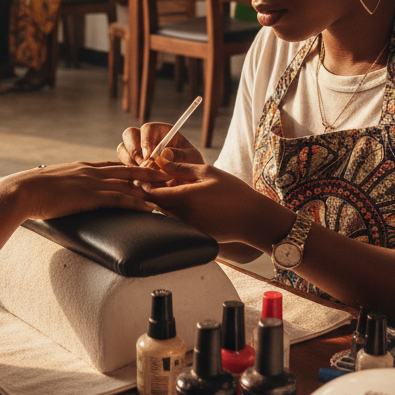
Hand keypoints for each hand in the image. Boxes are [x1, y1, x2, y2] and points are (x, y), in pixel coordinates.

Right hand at [0, 160, 156, 220]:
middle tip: (167, 175)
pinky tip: (151, 207)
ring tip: (167, 192)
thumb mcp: (50, 184)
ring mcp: (92, 182)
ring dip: (150, 188)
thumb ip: (62, 187)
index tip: (145, 169)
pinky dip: (138, 203)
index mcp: (81, 167)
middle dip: (149, 172)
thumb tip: (61, 194)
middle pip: (127, 170)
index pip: (112, 165)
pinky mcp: (91, 196)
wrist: (22, 191)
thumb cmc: (30, 191)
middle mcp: (90, 171)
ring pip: (129, 183)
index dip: (130, 168)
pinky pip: (121, 198)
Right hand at [117, 123, 203, 182]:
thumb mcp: (191, 159)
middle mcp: (146, 138)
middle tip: (143, 167)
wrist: (187, 183)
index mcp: (161, 132)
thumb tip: (164, 154)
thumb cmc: (191, 166)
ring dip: (129, 162)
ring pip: (122, 149)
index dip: (146, 141)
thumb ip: (179, 156)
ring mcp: (136, 150)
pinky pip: (121, 163)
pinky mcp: (130, 164)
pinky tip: (138, 180)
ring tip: (142, 176)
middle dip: (134, 150)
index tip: (150, 156)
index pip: (147, 128)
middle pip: (129, 134)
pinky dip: (127, 171)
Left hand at [143, 157, 285, 245]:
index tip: (140, 176)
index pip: (154, 193)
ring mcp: (188, 227)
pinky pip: (176, 222)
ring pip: (165, 214)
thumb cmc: (233, 192)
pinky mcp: (194, 234)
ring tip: (164, 189)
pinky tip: (180, 202)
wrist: (253, 219)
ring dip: (161, 202)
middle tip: (147, 181)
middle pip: (156, 205)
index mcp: (186, 198)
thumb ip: (181, 167)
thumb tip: (160, 159)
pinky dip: (173, 212)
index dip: (144, 185)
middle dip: (150, 194)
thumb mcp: (207, 172)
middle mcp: (184, 215)